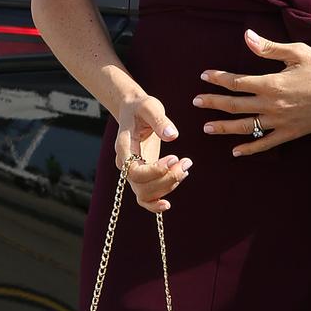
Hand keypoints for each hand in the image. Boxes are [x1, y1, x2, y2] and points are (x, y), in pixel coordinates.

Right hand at [115, 92, 191, 212]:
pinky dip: (154, 204)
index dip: (154, 170)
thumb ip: (160, 120)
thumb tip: (173, 135)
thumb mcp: (150, 106)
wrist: (133, 110)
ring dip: (167, 186)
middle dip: (167, 178)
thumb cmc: (141, 107)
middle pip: (140, 185)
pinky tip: (167, 204)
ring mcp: (132, 171)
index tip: (174, 158)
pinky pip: (144, 197)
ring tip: (185, 168)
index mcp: (123, 146)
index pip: (133, 170)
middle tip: (187, 162)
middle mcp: (124, 163)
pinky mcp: (141, 175)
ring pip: (144, 193)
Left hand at [191, 28, 310, 155]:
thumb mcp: (297, 52)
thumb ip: (269, 48)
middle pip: (235, 105)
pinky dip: (249, 148)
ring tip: (207, 127)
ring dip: (224, 127)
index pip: (237, 82)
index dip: (218, 79)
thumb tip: (246, 36)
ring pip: (245, 126)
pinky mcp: (291, 133)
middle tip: (196, 101)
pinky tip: (236, 151)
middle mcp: (272, 105)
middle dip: (213, 103)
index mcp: (272, 83)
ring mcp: (280, 122)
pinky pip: (265, 144)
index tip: (204, 76)